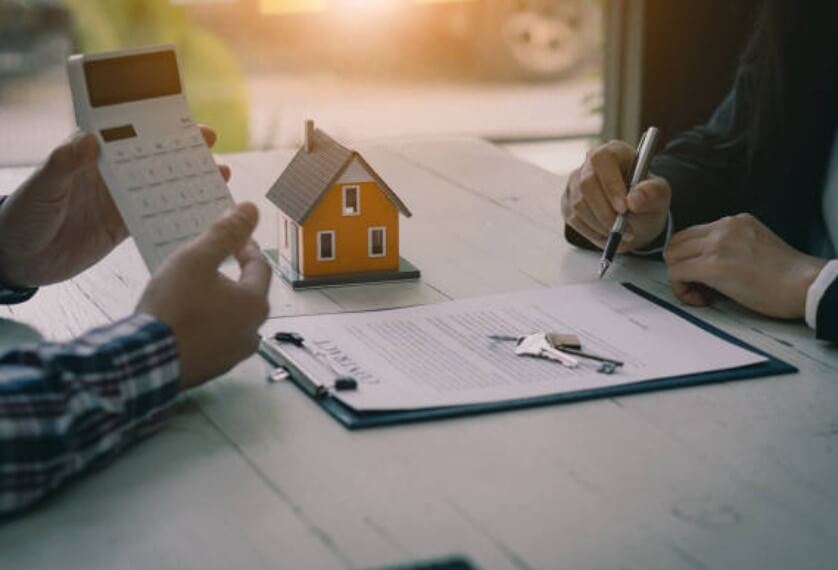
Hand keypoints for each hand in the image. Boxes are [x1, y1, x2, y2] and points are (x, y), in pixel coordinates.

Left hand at [0, 127, 230, 287]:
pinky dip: (178, 212)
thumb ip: (64, 164)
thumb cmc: (21, 217)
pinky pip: (156, 216)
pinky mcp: (122, 226)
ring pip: (160, 185)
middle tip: (211, 142)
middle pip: (151, 157)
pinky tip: (200, 210)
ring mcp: (118, 201)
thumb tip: (89, 139)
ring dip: (187, 180)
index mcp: (88, 157)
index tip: (182, 119)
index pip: (127, 134)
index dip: (155, 125)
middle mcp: (108, 175)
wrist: (17, 260)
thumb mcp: (41, 188)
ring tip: (218, 175)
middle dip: (182, 149)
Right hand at [136, 203, 271, 388]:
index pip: (260, 267)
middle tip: (211, 262)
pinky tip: (184, 318)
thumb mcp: (197, 259)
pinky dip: (205, 325)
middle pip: (248, 295)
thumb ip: (225, 233)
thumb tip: (249, 209)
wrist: (145, 361)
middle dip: (232, 276)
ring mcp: (232, 354)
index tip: (233, 238)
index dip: (246, 247)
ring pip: (232, 318)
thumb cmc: (173, 308)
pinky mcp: (212, 368)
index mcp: (255, 304)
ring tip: (194, 289)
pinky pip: (215, 339)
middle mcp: (252, 331)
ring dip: (219, 302)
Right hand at [562, 140, 671, 250]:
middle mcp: (589, 164)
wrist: (635, 215)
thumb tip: (634, 200)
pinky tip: (607, 235)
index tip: (624, 208)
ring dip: (600, 225)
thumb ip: (653, 193)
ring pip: (579, 205)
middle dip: (605, 212)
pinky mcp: (567, 202)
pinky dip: (592, 232)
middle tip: (622, 229)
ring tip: (619, 234)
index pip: (602, 160)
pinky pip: (574, 219)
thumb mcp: (660, 195)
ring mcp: (575, 183)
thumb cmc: (646, 198)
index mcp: (613, 152)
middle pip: (586, 185)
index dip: (611, 184)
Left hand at [664, 214, 826, 318]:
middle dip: (680, 266)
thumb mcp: (754, 245)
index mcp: (734, 222)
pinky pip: (676, 274)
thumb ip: (729, 246)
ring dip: (680, 278)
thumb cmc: (785, 275)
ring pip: (672, 257)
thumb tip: (704, 263)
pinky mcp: (713, 265)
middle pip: (676, 243)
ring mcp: (717, 244)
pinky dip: (682, 290)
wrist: (805, 284)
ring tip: (701, 293)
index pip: (691, 234)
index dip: (689, 257)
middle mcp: (723, 227)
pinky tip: (701, 299)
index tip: (702, 275)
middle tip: (698, 286)